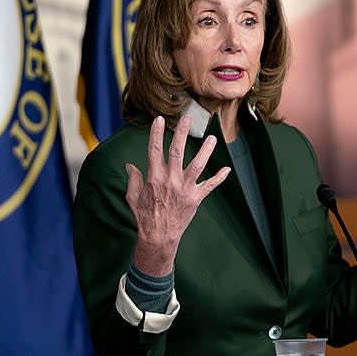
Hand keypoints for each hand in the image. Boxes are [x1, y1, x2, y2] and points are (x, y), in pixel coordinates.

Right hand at [125, 115, 230, 275]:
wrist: (158, 237)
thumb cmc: (144, 216)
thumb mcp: (133, 196)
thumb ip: (133, 179)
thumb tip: (130, 165)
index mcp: (153, 177)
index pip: (154, 150)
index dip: (156, 134)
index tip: (159, 119)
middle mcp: (170, 180)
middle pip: (177, 152)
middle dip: (181, 133)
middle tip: (186, 119)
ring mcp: (184, 189)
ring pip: (197, 166)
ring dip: (205, 151)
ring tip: (213, 138)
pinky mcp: (195, 199)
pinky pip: (209, 186)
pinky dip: (218, 178)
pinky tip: (227, 170)